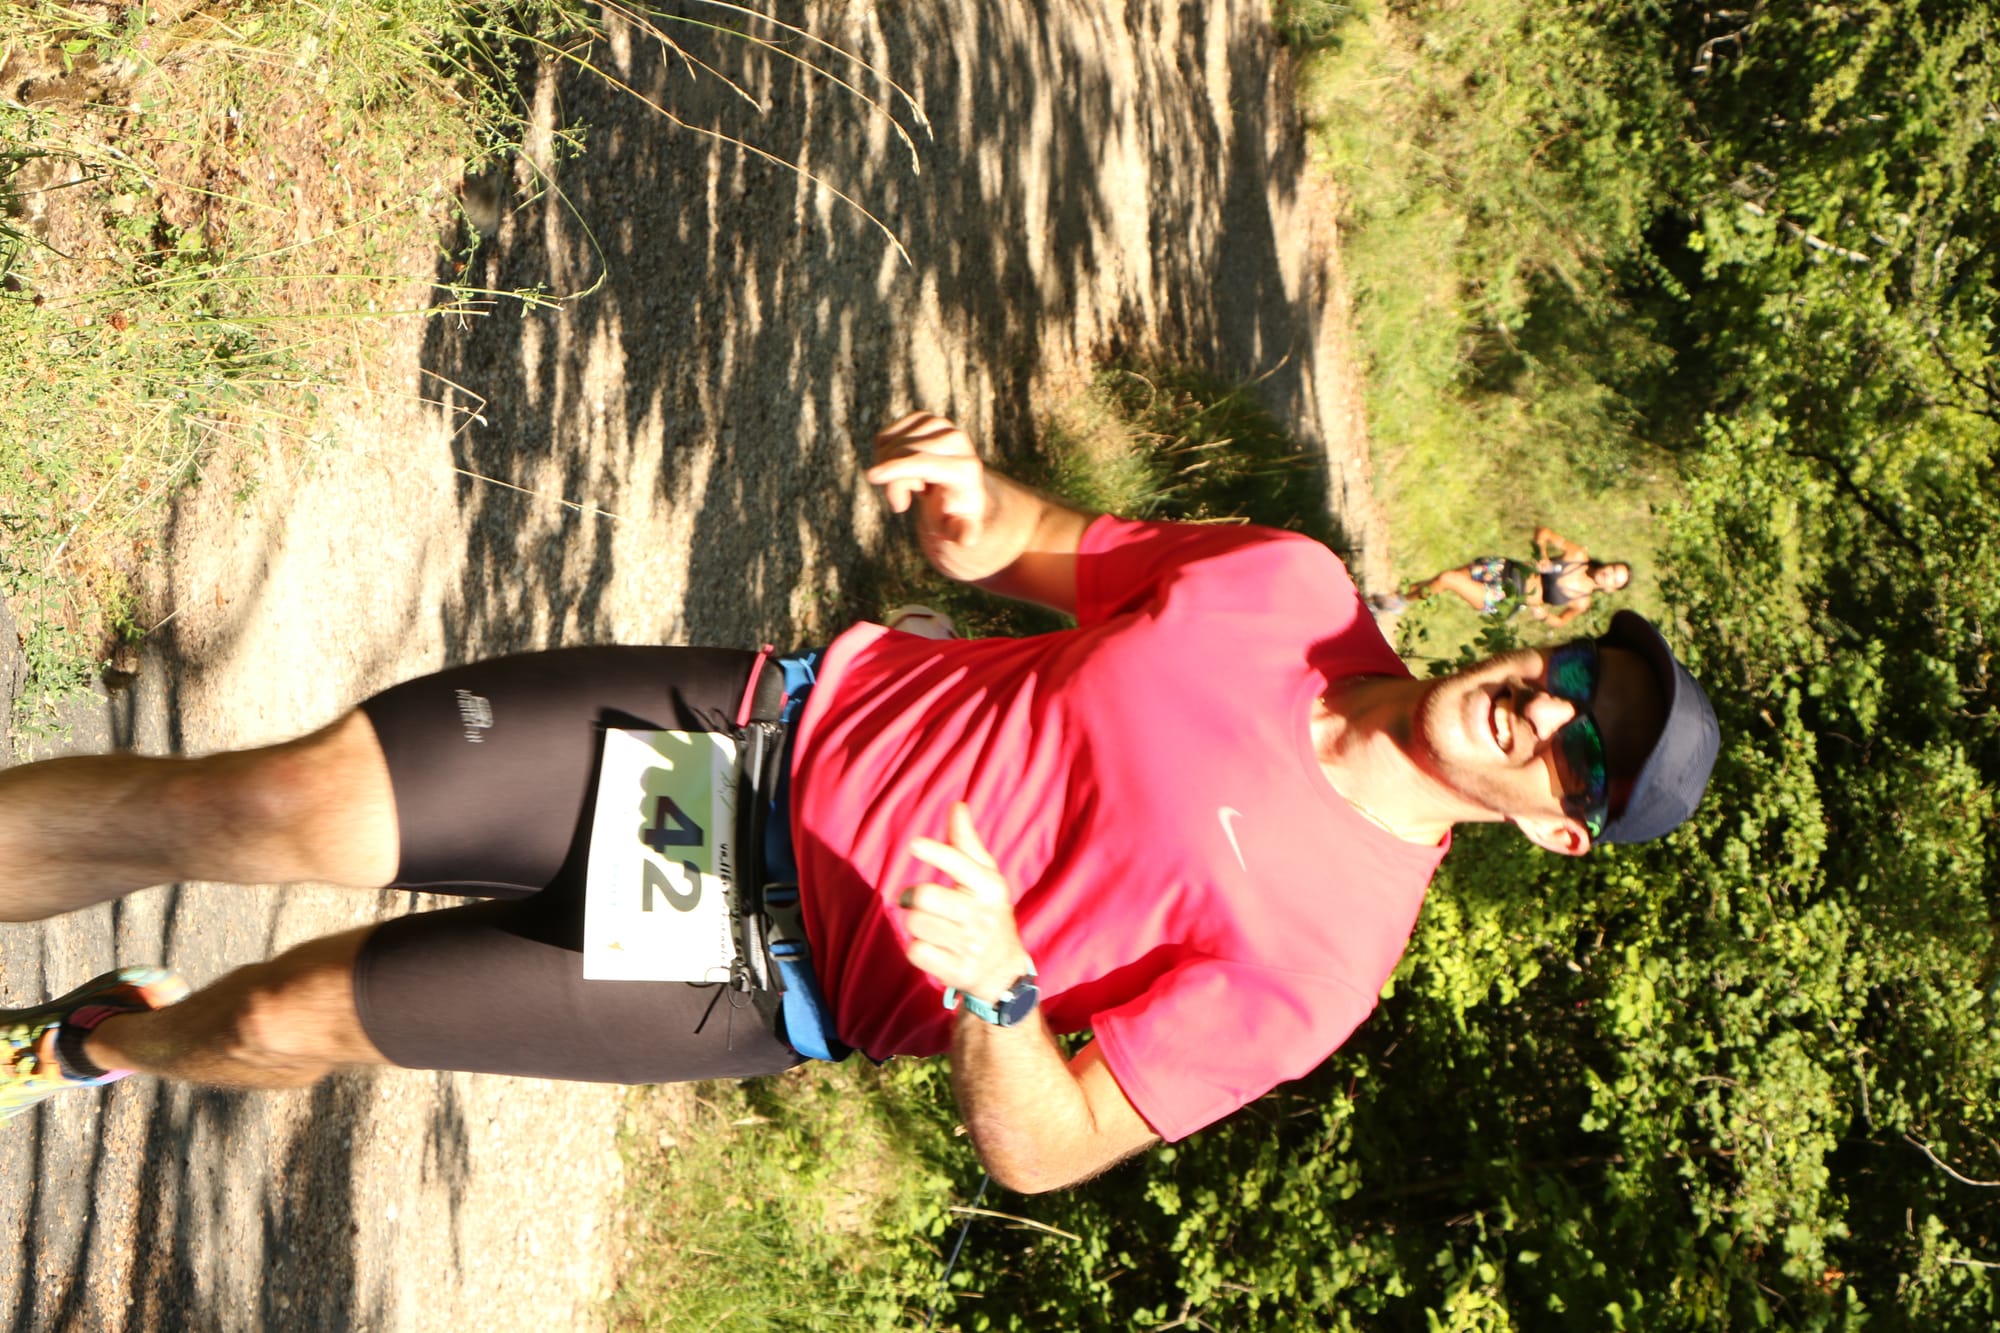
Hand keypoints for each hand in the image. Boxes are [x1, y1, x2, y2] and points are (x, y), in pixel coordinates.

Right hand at [865, 413, 995, 581]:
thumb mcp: (958, 531)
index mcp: (967, 467)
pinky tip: (903, 468)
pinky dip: (885, 455)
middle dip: (892, 482)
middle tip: (901, 505)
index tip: (871, 477)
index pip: (924, 463)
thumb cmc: (952, 515)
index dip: (896, 470)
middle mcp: (956, 439)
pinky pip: (886, 436)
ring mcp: (940, 425)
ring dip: (889, 470)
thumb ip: (963, 534)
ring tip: (912, 486)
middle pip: (904, 454)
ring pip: (891, 443)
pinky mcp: (923, 419)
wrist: (957, 491)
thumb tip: (967, 538)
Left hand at [896, 803, 1032, 1002]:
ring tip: (932, 927)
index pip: (961, 865)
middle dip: (911, 898)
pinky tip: (933, 948)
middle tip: (915, 902)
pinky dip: (917, 949)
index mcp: (991, 887)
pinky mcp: (957, 971)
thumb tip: (957, 805)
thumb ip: (967, 843)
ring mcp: (972, 946)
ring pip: (916, 924)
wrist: (1003, 972)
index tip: (915, 844)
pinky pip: (916, 952)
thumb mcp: (986, 878)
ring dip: (916, 925)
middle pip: (924, 896)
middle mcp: (983, 916)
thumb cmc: (988, 913)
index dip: (936, 853)